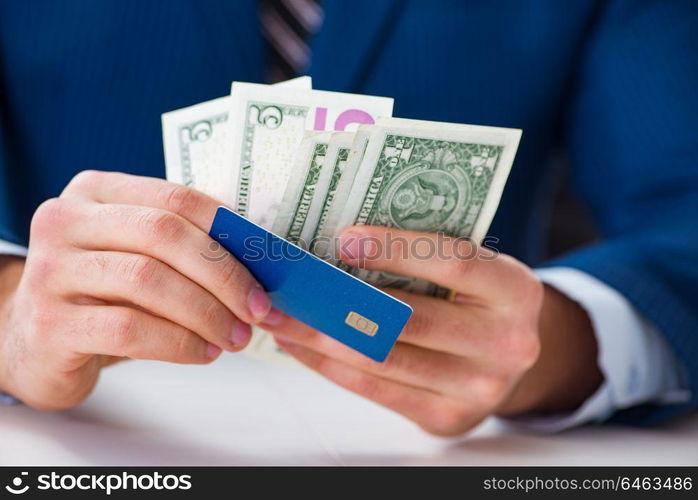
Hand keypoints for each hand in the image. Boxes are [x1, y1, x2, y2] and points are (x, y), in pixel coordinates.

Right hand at [0, 171, 272, 409]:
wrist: (37, 341)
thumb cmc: (105, 293)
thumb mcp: (139, 254)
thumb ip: (185, 244)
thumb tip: (262, 258)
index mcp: (95, 191)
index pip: (175, 197)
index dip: (229, 232)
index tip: (266, 267)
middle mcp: (64, 219)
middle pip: (163, 234)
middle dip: (223, 275)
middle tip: (257, 309)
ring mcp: (50, 270)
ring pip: (148, 280)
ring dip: (206, 313)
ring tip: (236, 337)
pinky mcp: (49, 323)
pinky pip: (130, 329)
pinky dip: (179, 343)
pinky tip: (203, 352)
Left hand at [263, 226, 602, 435]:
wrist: (512, 359)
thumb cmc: (479, 301)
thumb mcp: (475, 270)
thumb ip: (428, 257)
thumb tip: (341, 245)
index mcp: (515, 290)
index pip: (455, 261)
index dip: (397, 250)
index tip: (342, 239)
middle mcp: (506, 343)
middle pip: (410, 320)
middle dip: (337, 303)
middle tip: (286, 288)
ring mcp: (479, 388)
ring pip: (386, 360)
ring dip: (322, 339)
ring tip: (282, 318)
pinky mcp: (449, 418)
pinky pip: (379, 392)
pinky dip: (332, 368)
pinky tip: (303, 348)